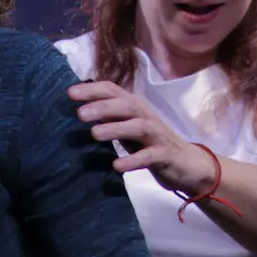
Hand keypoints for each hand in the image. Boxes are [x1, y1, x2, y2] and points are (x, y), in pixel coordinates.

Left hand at [68, 80, 215, 195]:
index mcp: (134, 108)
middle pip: (127, 105)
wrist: (186, 163)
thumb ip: (107, 117)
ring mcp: (157, 135)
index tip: (70, 93)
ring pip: (138, 126)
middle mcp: (146, 117)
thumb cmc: (148, 142)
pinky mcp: (165, 155)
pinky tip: (117, 165)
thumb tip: (76, 109)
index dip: (94, 90)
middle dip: (103, 107)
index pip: (114, 91)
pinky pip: (149, 156)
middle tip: (79, 114)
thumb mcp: (126, 127)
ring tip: (94, 134)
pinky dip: (133, 160)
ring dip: (116, 128)